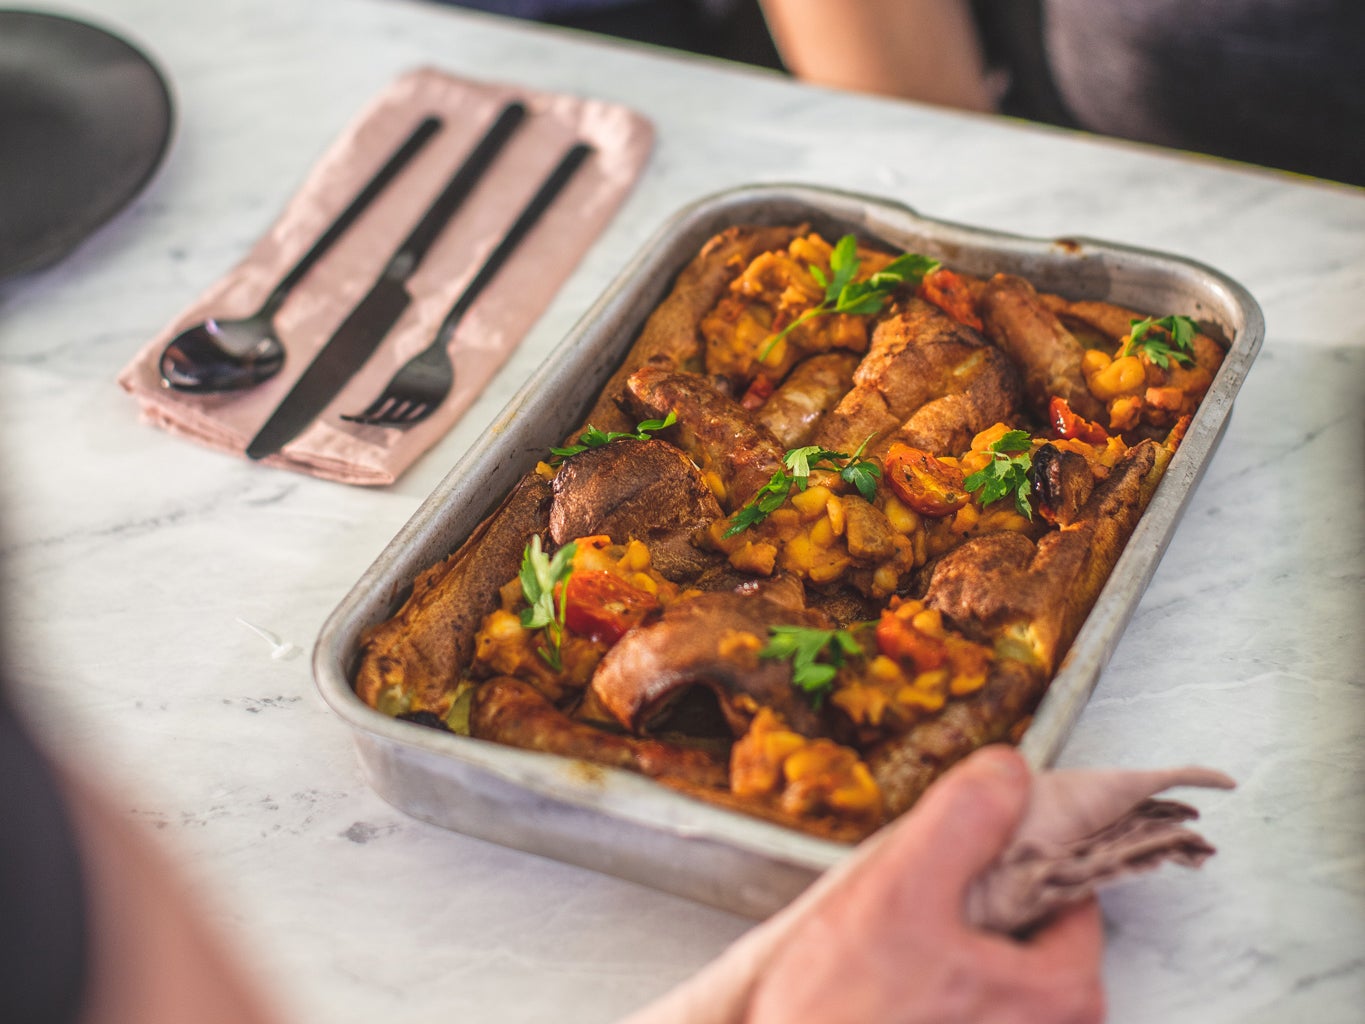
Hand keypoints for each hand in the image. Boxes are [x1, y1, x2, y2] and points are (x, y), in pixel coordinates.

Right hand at [745, 745, 1104, 1023]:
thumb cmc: (837, 1019)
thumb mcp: (899, 892)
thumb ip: (963, 821)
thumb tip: (1005, 773)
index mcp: (1061, 993)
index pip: (1069, 885)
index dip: (1012, 848)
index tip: (964, 845)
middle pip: (1030, 926)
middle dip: (975, 898)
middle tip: (915, 898)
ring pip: (990, 963)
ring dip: (945, 940)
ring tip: (888, 941)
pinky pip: (960, 1001)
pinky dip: (927, 979)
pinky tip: (881, 979)